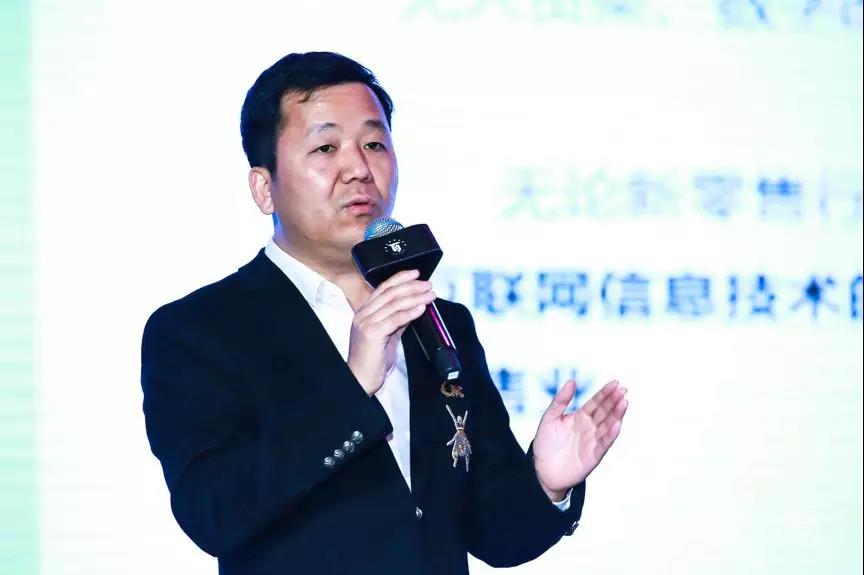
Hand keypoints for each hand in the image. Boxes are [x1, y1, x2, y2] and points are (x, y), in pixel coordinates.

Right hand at [347, 269, 435, 395]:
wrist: (360, 379)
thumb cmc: (372, 361)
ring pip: (394, 304)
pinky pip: (395, 319)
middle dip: (411, 286)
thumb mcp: (386, 336)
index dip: (400, 278)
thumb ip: (397, 321)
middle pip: (390, 293)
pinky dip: (410, 312)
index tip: (416, 274)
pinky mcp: (372, 333)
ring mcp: (366, 323)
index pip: (383, 288)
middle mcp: (363, 315)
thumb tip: (413, 308)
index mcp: (364, 313)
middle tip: (428, 284)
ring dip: (415, 297)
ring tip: (429, 295)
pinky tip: (421, 309)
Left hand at [532, 380, 628, 501]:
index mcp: (580, 417)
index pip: (596, 402)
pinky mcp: (594, 455)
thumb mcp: (550, 418)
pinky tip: (617, 424)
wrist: (542, 471)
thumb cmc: (545, 444)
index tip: (615, 383)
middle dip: (614, 401)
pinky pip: (605, 443)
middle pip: (605, 411)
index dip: (605, 393)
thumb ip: (560, 401)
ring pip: (608, 425)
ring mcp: (593, 441)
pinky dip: (612, 434)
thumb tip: (572, 381)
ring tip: (624, 403)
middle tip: (623, 390)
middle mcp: (590, 427)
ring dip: (617, 414)